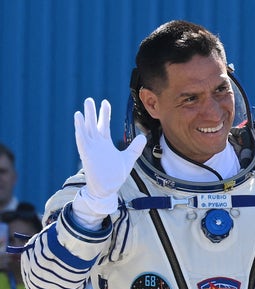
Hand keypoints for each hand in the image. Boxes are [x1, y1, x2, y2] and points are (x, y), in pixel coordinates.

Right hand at [73, 98, 145, 220]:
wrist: (108, 188)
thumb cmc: (115, 174)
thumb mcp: (129, 158)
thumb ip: (135, 147)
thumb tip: (143, 137)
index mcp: (105, 143)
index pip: (103, 125)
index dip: (104, 114)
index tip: (105, 102)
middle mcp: (97, 144)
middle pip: (93, 125)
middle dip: (92, 113)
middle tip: (90, 99)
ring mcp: (91, 149)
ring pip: (86, 131)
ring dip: (83, 121)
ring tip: (82, 109)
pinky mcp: (87, 155)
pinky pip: (82, 142)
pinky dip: (80, 132)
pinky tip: (78, 123)